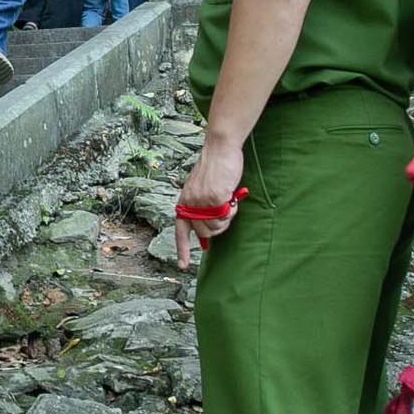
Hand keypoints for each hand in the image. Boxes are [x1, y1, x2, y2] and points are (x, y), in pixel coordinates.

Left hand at [172, 140, 245, 267]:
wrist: (219, 148)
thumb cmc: (214, 167)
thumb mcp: (200, 188)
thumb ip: (200, 206)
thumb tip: (207, 229)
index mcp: (184, 202)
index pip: (180, 231)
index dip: (182, 249)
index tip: (182, 265)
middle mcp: (190, 204)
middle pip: (205, 233)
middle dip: (218, 228)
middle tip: (226, 212)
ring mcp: (201, 202)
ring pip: (216, 227)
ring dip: (226, 218)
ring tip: (228, 201)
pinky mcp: (215, 198)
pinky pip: (227, 215)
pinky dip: (232, 209)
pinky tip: (232, 198)